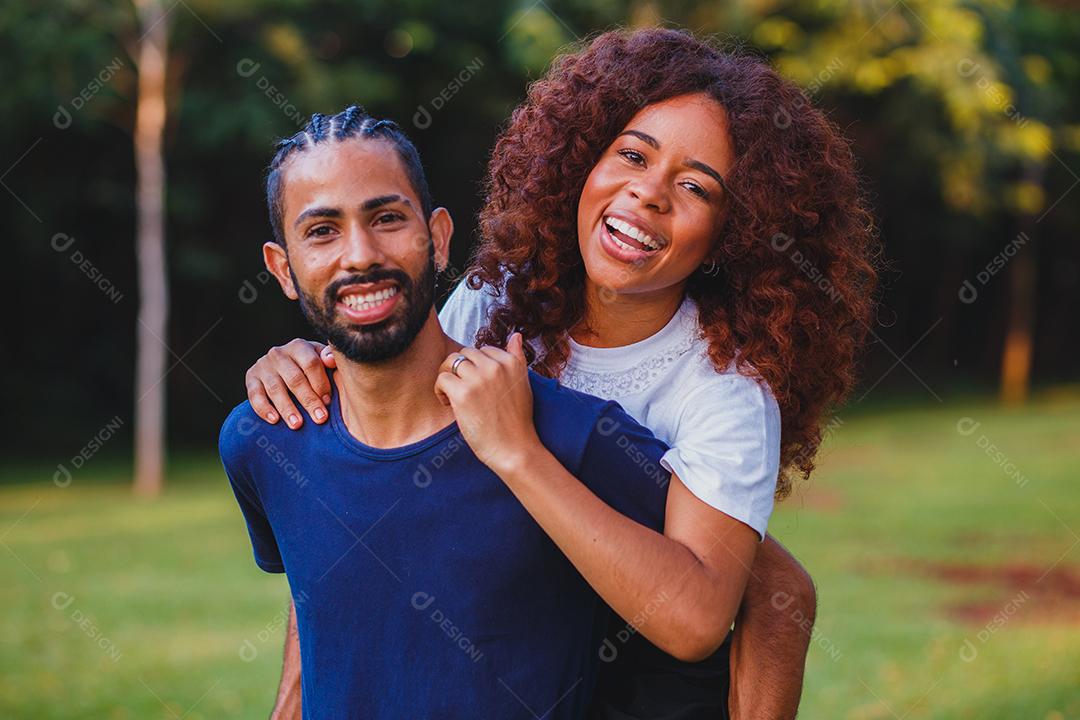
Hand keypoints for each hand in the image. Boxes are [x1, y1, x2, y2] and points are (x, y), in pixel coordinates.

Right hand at [244, 339, 336, 427]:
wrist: (282, 365)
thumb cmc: (308, 365)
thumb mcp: (321, 358)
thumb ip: (330, 359)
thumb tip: (330, 361)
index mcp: (299, 346)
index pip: (311, 363)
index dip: (321, 383)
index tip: (328, 401)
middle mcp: (279, 353)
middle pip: (295, 379)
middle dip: (309, 400)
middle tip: (320, 418)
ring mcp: (263, 365)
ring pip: (276, 389)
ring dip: (287, 408)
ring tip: (297, 425)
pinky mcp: (250, 377)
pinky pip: (254, 395)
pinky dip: (264, 408)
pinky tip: (274, 420)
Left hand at [434, 334, 540, 474]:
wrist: (515, 449)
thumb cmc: (517, 421)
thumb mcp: (523, 384)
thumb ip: (517, 358)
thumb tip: (515, 335)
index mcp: (511, 362)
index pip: (483, 350)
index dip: (476, 368)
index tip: (477, 386)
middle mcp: (496, 366)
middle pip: (465, 353)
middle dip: (460, 370)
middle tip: (462, 391)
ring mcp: (479, 378)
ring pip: (451, 362)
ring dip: (448, 378)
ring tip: (453, 397)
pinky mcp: (463, 393)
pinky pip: (442, 378)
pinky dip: (440, 390)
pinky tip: (448, 404)